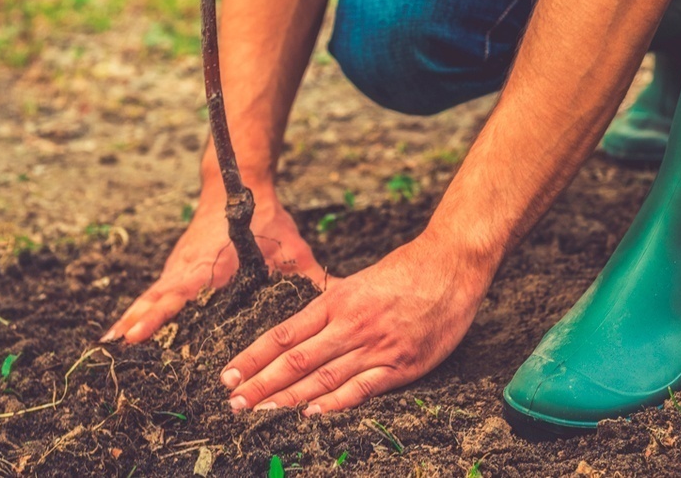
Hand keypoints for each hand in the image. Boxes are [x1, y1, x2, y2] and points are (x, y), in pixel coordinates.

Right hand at [103, 180, 333, 342]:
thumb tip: (343, 296)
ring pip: (152, 295)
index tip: (135, 334)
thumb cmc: (267, 217)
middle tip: (115, 351)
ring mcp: (179, 265)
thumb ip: (312, 276)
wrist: (236, 183)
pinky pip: (156, 291)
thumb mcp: (292, 248)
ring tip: (111, 347)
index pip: (180, 293)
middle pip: (157, 298)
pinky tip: (127, 330)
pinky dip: (141, 308)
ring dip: (133, 317)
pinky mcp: (178, 266)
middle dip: (137, 322)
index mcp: (213, 264)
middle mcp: (189, 266)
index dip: (157, 315)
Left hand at [218, 232, 491, 412]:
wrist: (452, 265)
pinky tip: (311, 414)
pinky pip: (363, 388)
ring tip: (259, 413)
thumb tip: (304, 320)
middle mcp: (351, 324)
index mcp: (337, 301)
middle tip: (233, 403)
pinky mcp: (403, 365)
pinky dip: (336, 403)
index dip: (254, 356)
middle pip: (296, 360)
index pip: (284, 334)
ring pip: (323, 377)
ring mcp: (376, 347)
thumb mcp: (360, 280)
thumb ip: (333, 303)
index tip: (229, 374)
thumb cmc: (407, 270)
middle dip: (261, 384)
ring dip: (288, 398)